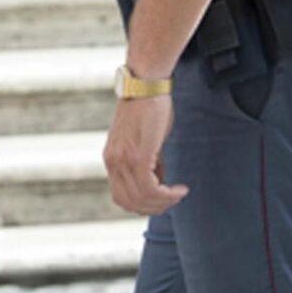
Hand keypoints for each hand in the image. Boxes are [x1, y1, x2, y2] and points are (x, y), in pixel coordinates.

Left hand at [104, 93, 185, 215]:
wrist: (145, 84)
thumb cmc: (149, 108)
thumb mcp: (143, 140)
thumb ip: (146, 160)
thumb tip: (158, 179)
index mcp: (111, 158)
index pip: (121, 197)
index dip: (142, 205)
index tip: (162, 199)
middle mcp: (113, 162)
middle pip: (129, 203)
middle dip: (154, 207)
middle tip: (173, 199)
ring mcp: (123, 159)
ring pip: (141, 199)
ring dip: (163, 202)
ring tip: (178, 193)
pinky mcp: (137, 155)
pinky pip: (150, 188)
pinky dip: (167, 194)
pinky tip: (180, 188)